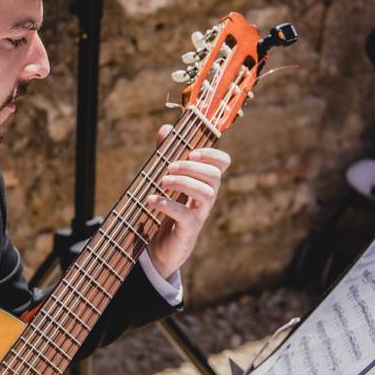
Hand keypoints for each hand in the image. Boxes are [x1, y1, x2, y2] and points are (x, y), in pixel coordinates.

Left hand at [145, 124, 230, 279]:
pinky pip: (185, 215)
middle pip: (214, 176)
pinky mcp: (189, 230)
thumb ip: (166, 154)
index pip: (222, 163)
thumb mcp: (166, 179)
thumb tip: (165, 128)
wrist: (161, 246)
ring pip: (206, 194)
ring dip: (184, 183)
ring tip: (162, 181)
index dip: (212, 154)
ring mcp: (200, 214)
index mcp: (204, 181)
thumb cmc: (167, 208)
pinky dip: (168, 205)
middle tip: (170, 166)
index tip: (192, 151)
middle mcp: (207, 197)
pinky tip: (151, 199)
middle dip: (193, 167)